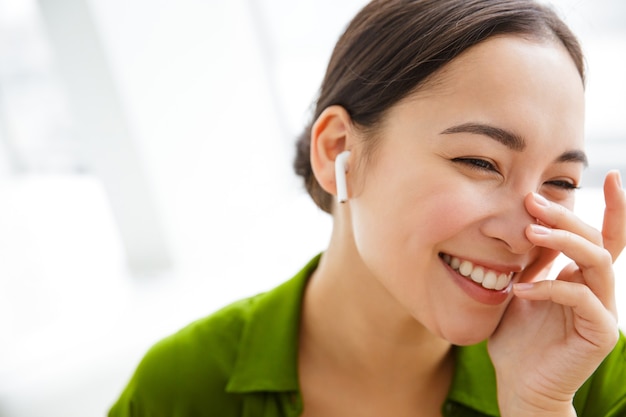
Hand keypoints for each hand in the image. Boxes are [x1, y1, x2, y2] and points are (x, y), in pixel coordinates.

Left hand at [488, 171, 625, 416]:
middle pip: (595, 240)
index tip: (610, 174)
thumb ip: (530, 263)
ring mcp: (601, 311)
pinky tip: (519, 288)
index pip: (602, 237)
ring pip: (596, 261)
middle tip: (533, 200)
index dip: (613, 207)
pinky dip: (549, 287)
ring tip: (530, 231)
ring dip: (564, 241)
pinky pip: (581, 299)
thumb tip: (527, 223)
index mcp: (580, 278)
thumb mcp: (519, 289)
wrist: (518, 382)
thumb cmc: (515, 338)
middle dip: (565, 216)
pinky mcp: (599, 333)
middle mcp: (597, 290)